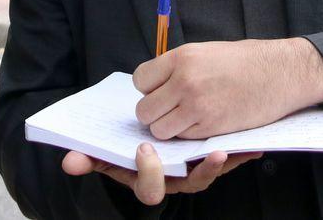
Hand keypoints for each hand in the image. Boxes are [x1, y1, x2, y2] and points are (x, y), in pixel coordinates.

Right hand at [62, 145, 261, 205]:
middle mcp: (175, 179)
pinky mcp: (213, 160)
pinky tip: (254, 144)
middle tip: (208, 152)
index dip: (150, 173)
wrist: (159, 134)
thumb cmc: (129, 146)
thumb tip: (68, 161)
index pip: (151, 188)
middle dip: (201, 171)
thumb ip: (90, 157)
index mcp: (148, 178)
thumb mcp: (109, 152)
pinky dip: (242, 153)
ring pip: (211, 173)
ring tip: (228, 149)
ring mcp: (195, 171)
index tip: (145, 149)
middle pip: (190, 183)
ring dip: (222, 163)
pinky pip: (230, 160)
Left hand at [132, 38, 322, 140]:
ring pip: (159, 130)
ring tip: (187, 118)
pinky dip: (189, 135)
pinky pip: (183, 138)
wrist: (281, 72)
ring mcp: (197, 106)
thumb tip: (156, 85)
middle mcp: (185, 81)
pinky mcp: (211, 127)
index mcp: (182, 57)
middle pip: (145, 110)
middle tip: (172, 109)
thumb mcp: (206, 52)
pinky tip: (204, 122)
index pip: (141, 80)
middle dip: (155, 113)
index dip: (149, 89)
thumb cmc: (247, 61)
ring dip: (169, 128)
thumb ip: (178, 68)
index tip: (162, 91)